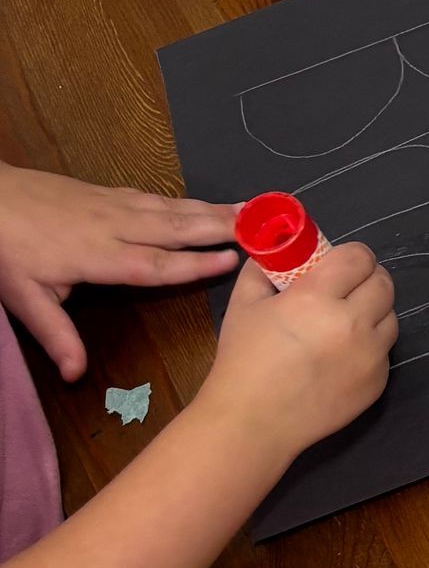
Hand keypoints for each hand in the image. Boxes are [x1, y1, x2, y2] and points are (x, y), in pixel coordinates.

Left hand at [0, 161, 237, 380]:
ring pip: (171, 209)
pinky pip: (154, 198)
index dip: (196, 264)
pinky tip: (201, 204)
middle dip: (221, 227)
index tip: (234, 260)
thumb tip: (75, 375)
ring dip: (212, 210)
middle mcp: (115, 228)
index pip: (158, 264)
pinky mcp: (105, 193)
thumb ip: (56, 334)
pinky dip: (184, 202)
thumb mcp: (25, 298)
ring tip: (249, 210)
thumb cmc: (4, 249)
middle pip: (176, 228)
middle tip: (264, 225)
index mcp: (100, 257)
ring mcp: (112, 206)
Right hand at [199, 241, 396, 466]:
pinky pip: (385, 351)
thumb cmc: (244, 361)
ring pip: (391, 317)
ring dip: (374, 312)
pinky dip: (371, 346)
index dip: (353, 255)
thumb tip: (276, 253)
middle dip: (367, 279)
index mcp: (317, 297)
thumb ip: (262, 271)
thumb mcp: (244, 304)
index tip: (342, 262)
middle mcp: (352, 323)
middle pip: (384, 284)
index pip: (359, 258)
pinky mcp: (378, 382)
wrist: (255, 422)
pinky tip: (344, 354)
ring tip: (348, 320)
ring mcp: (370, 356)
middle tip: (348, 287)